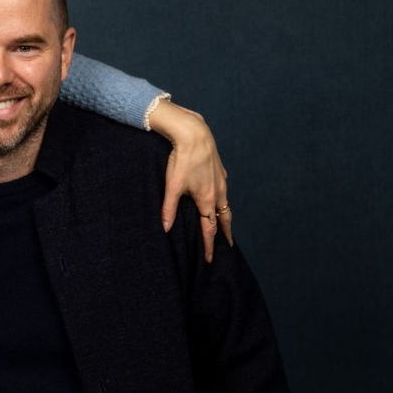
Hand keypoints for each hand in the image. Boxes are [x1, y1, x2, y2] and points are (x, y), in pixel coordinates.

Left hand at [147, 99, 231, 261]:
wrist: (195, 134)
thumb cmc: (182, 160)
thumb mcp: (172, 186)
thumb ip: (168, 209)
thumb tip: (165, 229)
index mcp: (207, 200)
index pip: (210, 229)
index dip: (209, 245)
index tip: (210, 258)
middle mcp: (218, 193)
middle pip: (224, 219)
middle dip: (224, 234)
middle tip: (227, 246)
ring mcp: (221, 181)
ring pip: (226, 205)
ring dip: (226, 218)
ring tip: (226, 226)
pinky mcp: (220, 172)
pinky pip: (224, 191)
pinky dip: (224, 201)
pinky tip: (220, 200)